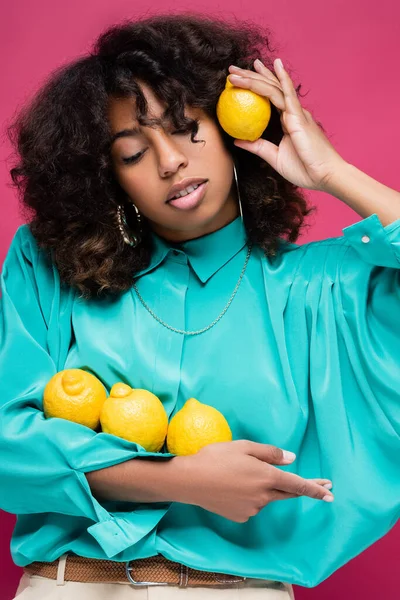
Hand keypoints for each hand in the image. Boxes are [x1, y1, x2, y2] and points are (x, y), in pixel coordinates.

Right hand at [172, 440, 333, 522]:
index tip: (330, 493)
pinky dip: (248, 496)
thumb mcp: (243, 447)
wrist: (190, 480)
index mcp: (266, 476)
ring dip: (263, 487)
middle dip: (306, 489)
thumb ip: (270, 453)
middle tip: (322, 486)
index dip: (315, 488)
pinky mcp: (241, 517)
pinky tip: (231, 486)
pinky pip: (252, 505)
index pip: (297, 484)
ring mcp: (252, 509)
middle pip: (288, 493)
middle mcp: (263, 495)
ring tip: (237, 473)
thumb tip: (291, 459)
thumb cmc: (216, 457)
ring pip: (265, 496)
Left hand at [228, 58, 345, 191]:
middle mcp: (293, 113)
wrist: (325, 176)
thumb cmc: (305, 170)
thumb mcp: (274, 158)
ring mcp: (297, 113)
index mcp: (289, 121)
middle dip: (251, 76)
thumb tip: (237, 140)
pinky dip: (280, 79)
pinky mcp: (299, 117)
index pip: (270, 99)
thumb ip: (257, 147)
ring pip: (273, 89)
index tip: (241, 79)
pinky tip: (274, 66)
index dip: (257, 86)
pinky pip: (286, 95)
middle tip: (233, 69)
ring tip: (235, 70)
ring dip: (254, 77)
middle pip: (270, 88)